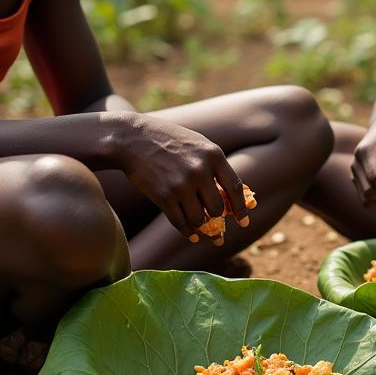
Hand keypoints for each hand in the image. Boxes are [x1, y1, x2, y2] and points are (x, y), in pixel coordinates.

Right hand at [117, 116, 249, 242]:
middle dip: (217, 217)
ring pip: (199, 219)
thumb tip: (233, 195)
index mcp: (213, 155)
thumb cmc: (169, 140)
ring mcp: (181, 185)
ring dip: (200, 224)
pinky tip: (191, 236)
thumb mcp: (199, 145)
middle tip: (215, 220)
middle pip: (217, 208)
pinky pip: (180, 222)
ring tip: (199, 223)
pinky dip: (187, 232)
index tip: (243, 222)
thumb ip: (216, 166)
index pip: (235, 188)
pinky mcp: (163, 196)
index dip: (241, 208)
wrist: (132, 138)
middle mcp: (199, 171)